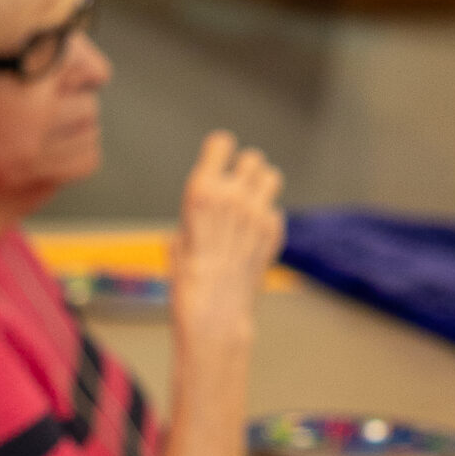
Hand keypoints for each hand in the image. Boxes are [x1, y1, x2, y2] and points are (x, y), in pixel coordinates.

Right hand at [173, 131, 284, 343]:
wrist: (214, 313)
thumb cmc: (188, 278)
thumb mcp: (178, 235)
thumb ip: (199, 210)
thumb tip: (209, 200)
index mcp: (202, 191)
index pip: (222, 142)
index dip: (220, 151)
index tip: (218, 160)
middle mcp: (233, 196)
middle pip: (252, 157)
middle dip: (244, 169)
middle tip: (236, 186)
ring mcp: (258, 213)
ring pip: (272, 176)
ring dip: (262, 185)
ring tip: (250, 202)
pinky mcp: (274, 231)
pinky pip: (276, 210)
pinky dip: (267, 218)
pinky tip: (252, 237)